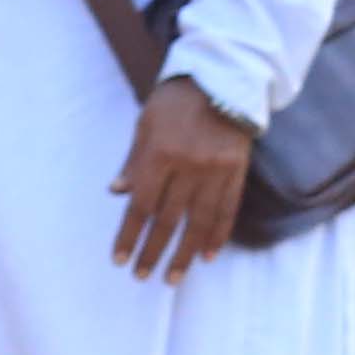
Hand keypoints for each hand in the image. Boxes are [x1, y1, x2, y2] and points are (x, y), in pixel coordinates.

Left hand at [114, 74, 259, 280]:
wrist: (224, 77)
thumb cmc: (175, 100)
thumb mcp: (145, 123)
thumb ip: (133, 160)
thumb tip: (117, 194)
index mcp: (161, 153)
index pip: (141, 205)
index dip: (129, 235)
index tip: (120, 259)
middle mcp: (189, 165)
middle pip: (168, 219)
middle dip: (153, 252)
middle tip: (142, 276)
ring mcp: (216, 170)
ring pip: (198, 222)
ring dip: (184, 253)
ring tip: (174, 278)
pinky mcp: (237, 171)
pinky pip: (227, 210)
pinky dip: (217, 235)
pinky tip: (207, 255)